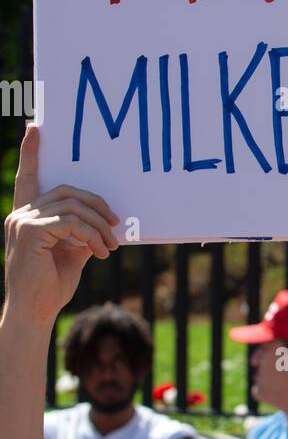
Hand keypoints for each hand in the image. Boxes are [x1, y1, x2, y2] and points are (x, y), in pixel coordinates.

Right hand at [3, 124, 119, 324]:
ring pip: (73, 206)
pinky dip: (91, 236)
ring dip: (99, 226)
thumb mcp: (72, 252)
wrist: (35, 311)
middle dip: (97, 205)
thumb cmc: (52, 284)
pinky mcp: (30, 232)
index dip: (31, 152)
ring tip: (110, 247)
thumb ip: (82, 231)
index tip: (35, 127)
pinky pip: (71, 223)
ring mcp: (22, 221)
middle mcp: (21, 213)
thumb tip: (105, 220)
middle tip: (117, 226)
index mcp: (28, 215)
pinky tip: (98, 252)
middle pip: (67, 190)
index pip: (28, 177)